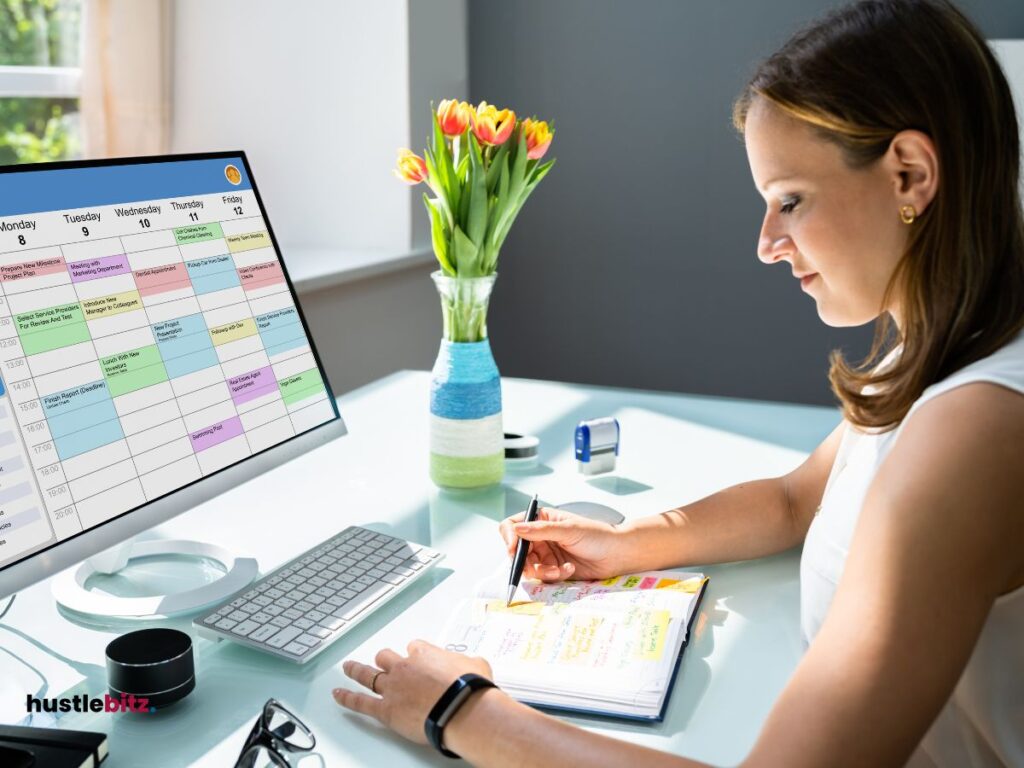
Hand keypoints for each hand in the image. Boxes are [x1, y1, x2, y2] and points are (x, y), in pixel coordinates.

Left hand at [333, 640, 494, 745]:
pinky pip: (361, 702)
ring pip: (368, 675)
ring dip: (356, 670)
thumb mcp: (477, 665)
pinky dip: (347, 698)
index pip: (414, 647)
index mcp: (425, 653)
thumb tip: (475, 665)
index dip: (415, 654)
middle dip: (385, 659)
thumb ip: (469, 663)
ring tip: (348, 668)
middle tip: (382, 661)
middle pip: (386, 657)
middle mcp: (404, 667)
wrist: (461, 708)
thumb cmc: (470, 688)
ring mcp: (392, 687)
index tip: (417, 658)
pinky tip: (338, 695)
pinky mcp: (386, 709)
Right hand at [498, 506, 626, 581]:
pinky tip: (569, 570)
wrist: (617, 555)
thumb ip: (541, 530)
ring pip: (528, 567)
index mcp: (541, 519)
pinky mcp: (553, 569)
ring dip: (542, 571)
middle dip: (524, 561)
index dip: (510, 538)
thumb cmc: (596, 535)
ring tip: (559, 570)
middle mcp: (540, 536)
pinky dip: (553, 576)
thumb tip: (517, 529)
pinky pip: (542, 576)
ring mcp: (546, 553)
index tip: (514, 549)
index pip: (513, 526)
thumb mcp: (568, 530)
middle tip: (534, 568)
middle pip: (516, 551)